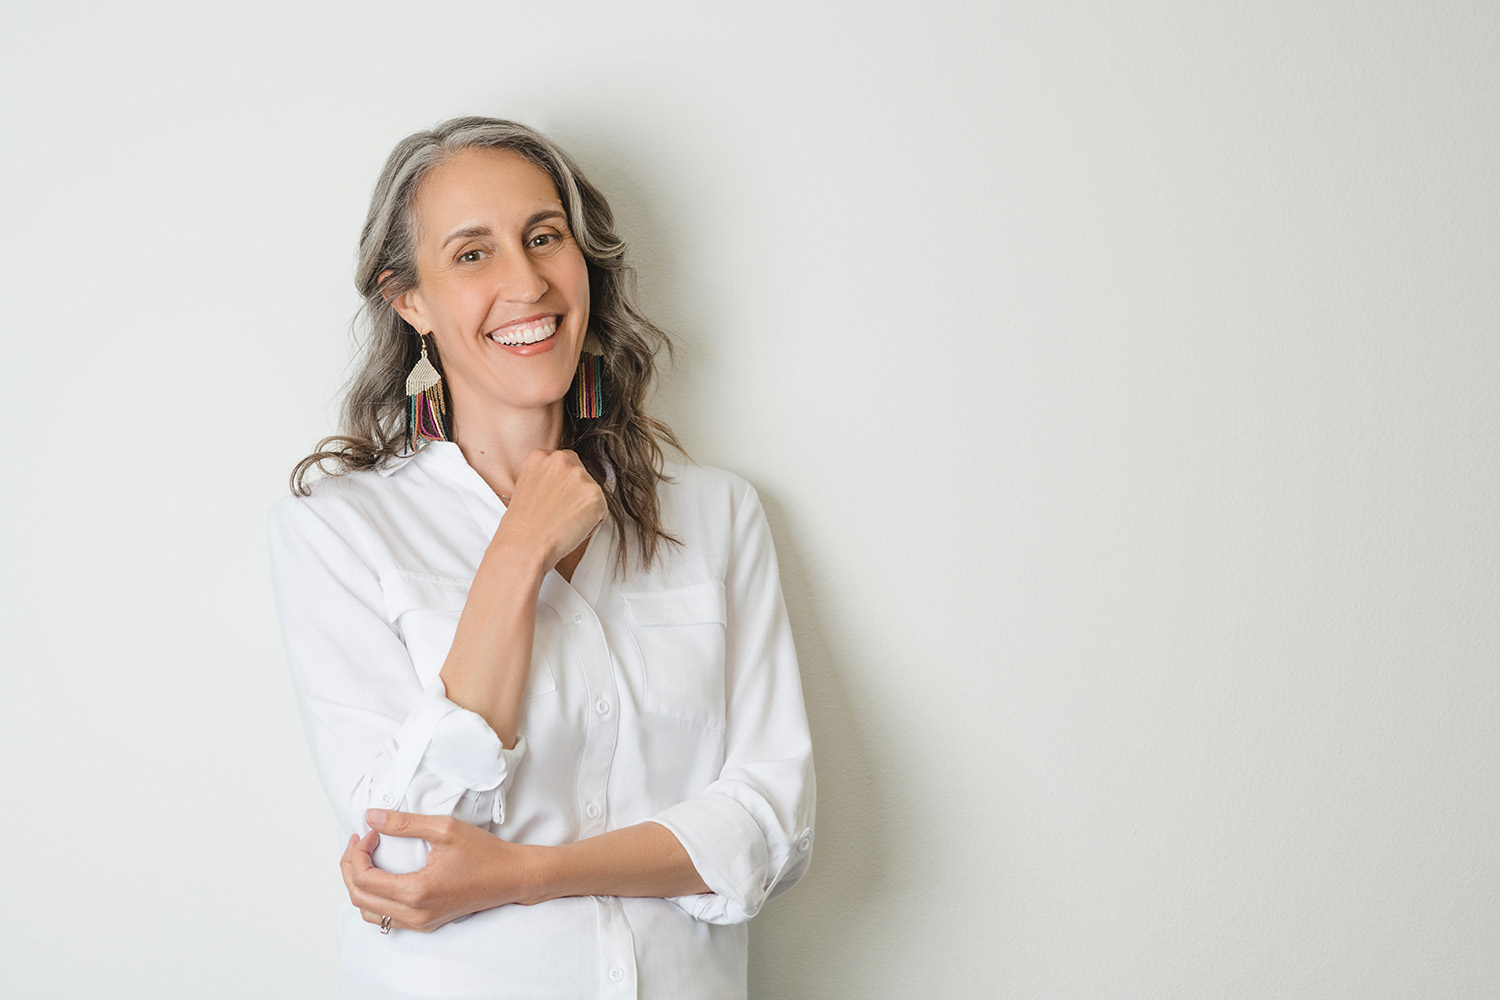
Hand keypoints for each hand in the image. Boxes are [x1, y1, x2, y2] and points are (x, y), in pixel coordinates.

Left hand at [340, 809, 548, 933]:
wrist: (512, 877)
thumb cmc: (484, 853)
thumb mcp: (444, 828)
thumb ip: (404, 823)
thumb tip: (371, 817)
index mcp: (416, 892)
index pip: (364, 879)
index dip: (358, 852)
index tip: (369, 832)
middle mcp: (415, 914)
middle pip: (359, 898)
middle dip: (352, 867)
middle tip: (361, 841)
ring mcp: (420, 923)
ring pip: (369, 912)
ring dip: (360, 884)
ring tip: (366, 857)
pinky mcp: (426, 924)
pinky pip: (386, 918)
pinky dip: (374, 897)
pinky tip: (382, 875)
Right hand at [496, 449, 605, 570]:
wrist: (523, 547)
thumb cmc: (522, 527)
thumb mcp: (526, 488)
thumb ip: (547, 478)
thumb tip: (565, 485)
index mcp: (540, 456)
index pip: (565, 463)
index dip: (562, 486)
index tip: (554, 500)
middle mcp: (561, 460)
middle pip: (582, 475)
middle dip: (575, 495)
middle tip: (558, 514)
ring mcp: (580, 476)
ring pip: (592, 494)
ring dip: (583, 510)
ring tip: (561, 523)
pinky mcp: (595, 494)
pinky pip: (601, 512)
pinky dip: (591, 525)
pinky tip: (571, 530)